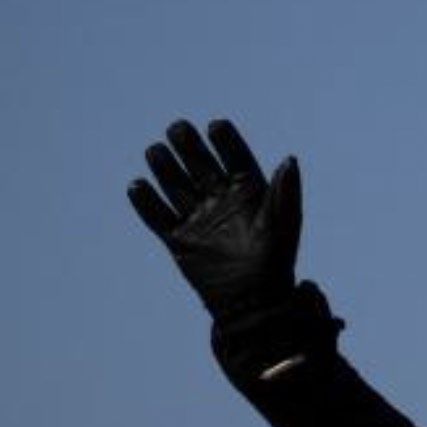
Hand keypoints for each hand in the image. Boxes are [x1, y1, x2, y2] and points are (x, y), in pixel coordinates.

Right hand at [128, 119, 300, 320]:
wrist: (253, 301)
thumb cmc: (275, 261)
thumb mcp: (283, 224)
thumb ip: (285, 192)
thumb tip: (289, 160)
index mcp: (249, 193)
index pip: (235, 159)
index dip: (226, 141)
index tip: (216, 126)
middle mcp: (221, 201)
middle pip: (200, 166)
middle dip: (189, 146)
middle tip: (178, 129)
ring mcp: (198, 219)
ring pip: (176, 186)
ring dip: (165, 168)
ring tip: (156, 151)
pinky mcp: (179, 240)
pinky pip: (158, 218)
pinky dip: (146, 203)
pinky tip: (137, 186)